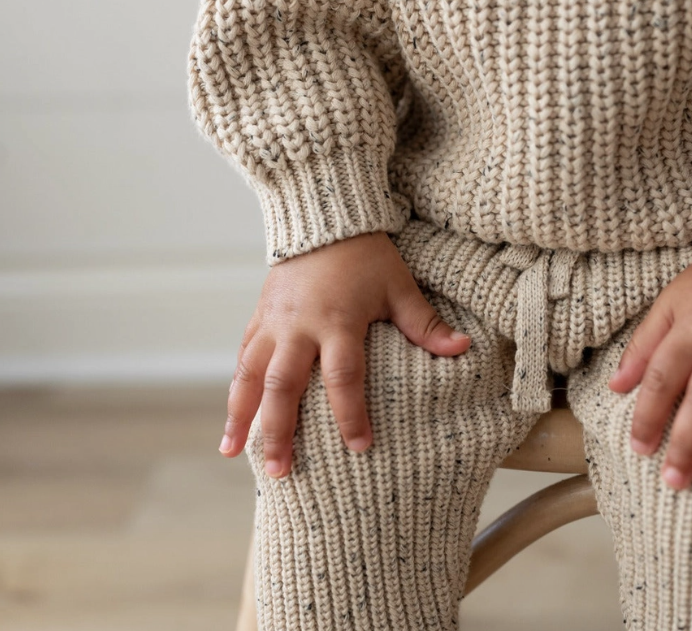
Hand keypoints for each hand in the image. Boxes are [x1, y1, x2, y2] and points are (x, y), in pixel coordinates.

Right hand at [219, 231, 471, 477]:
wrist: (323, 219)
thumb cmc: (366, 255)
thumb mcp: (399, 285)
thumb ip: (425, 323)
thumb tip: (463, 348)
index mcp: (337, 321)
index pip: (344, 377)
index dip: (351, 414)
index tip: (359, 447)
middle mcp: (298, 327)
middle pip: (282, 387)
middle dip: (278, 431)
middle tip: (278, 472)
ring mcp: (273, 323)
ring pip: (249, 375)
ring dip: (240, 415)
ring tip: (228, 452)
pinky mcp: (259, 317)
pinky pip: (243, 357)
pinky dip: (235, 388)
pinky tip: (232, 417)